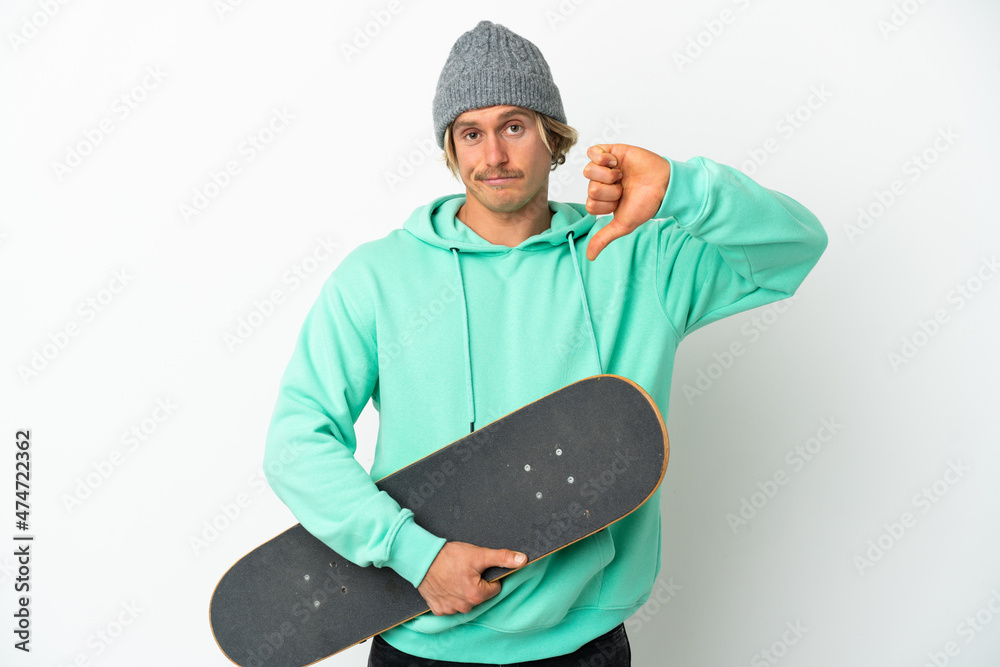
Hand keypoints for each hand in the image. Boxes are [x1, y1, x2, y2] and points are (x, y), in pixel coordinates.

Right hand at [417, 542, 526, 615]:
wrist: (421, 558)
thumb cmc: (449, 556)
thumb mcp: (479, 554)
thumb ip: (502, 558)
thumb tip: (523, 560)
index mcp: (477, 595)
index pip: (494, 589)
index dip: (487, 577)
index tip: (477, 569)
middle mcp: (464, 607)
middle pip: (479, 597)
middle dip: (475, 585)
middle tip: (465, 571)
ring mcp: (450, 609)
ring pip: (465, 602)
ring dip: (462, 592)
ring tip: (454, 577)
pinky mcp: (437, 609)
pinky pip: (450, 606)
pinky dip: (449, 597)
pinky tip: (446, 585)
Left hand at [583, 144, 670, 260]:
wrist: (664, 185)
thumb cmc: (646, 204)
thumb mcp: (623, 225)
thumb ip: (603, 238)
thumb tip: (589, 257)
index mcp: (602, 200)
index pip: (590, 204)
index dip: (606, 205)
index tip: (620, 202)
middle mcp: (601, 184)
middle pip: (590, 188)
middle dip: (609, 191)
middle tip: (624, 188)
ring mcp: (605, 167)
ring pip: (588, 171)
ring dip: (607, 176)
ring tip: (622, 175)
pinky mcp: (611, 151)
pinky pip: (592, 151)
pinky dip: (601, 158)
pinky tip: (614, 162)